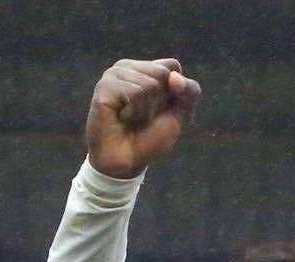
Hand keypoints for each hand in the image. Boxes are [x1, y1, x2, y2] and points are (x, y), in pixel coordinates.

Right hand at [85, 58, 201, 178]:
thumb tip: (174, 77)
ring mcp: (113, 75)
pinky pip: (134, 93)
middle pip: (162, 72)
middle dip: (159, 101)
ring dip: (145, 110)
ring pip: (149, 84)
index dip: (175, 92)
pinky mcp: (104, 88)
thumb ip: (190, 91)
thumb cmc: (151, 137)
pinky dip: (134, 112)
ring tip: (131, 119)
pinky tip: (121, 119)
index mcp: (144, 68)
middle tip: (142, 117)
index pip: (172, 66)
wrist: (127, 162)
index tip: (160, 110)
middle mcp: (126, 67)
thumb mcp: (180, 114)